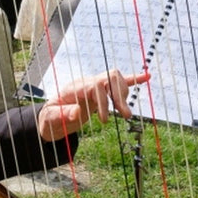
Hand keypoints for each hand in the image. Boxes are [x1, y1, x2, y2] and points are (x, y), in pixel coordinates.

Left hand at [36, 69, 150, 140]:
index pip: (95, 86)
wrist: (51, 118)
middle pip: (109, 78)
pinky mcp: (102, 91)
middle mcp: (88, 83)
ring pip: (116, 79)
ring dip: (124, 94)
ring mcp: (96, 85)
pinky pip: (119, 82)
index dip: (103, 101)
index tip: (104, 121)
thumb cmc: (50, 120)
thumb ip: (61, 115)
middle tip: (125, 116)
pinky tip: (147, 77)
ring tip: (125, 113)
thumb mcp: (50, 120)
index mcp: (75, 88)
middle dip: (119, 96)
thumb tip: (77, 112)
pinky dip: (133, 79)